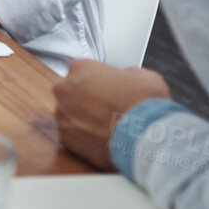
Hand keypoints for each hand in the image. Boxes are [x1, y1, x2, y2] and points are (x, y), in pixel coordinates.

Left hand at [52, 60, 171, 169]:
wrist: (146, 140)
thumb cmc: (146, 108)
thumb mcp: (144, 76)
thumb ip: (126, 73)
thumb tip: (127, 78)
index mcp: (81, 69)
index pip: (81, 71)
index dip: (97, 82)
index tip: (107, 90)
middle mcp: (65, 89)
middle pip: (71, 92)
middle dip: (86, 100)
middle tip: (107, 109)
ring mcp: (62, 115)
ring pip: (69, 114)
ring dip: (84, 119)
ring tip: (107, 126)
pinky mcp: (65, 138)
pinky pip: (71, 134)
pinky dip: (83, 137)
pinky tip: (101, 138)